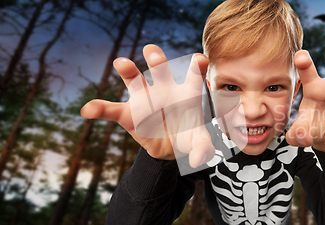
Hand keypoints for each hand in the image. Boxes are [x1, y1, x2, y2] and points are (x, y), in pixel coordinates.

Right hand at [80, 45, 214, 166]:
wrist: (169, 147)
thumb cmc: (188, 136)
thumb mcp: (198, 143)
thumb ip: (202, 148)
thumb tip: (200, 159)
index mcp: (187, 93)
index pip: (194, 75)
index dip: (197, 66)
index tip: (200, 59)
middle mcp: (164, 90)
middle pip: (160, 71)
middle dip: (157, 61)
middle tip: (152, 52)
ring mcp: (145, 100)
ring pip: (135, 82)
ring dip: (128, 71)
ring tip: (120, 62)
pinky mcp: (129, 115)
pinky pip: (111, 110)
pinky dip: (99, 109)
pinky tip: (88, 110)